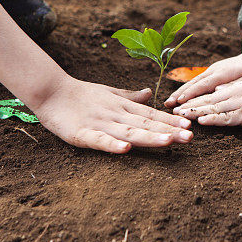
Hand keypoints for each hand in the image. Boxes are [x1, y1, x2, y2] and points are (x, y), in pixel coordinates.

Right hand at [31, 76, 192, 152]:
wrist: (51, 91)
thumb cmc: (81, 94)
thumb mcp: (109, 92)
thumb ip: (130, 96)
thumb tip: (149, 94)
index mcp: (122, 106)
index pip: (151, 114)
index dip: (170, 121)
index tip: (189, 126)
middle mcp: (116, 114)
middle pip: (145, 124)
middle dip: (168, 131)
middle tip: (190, 137)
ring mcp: (100, 124)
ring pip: (128, 132)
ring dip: (149, 137)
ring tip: (168, 141)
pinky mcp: (82, 134)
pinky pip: (99, 140)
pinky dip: (112, 144)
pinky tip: (125, 150)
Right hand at [165, 42, 241, 107]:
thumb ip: (237, 84)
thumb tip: (219, 90)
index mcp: (224, 72)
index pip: (204, 84)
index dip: (191, 93)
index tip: (180, 101)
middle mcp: (215, 70)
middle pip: (194, 83)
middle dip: (180, 94)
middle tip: (168, 104)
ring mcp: (213, 70)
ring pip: (193, 82)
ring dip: (180, 92)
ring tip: (169, 102)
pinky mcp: (213, 72)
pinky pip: (197, 81)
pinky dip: (187, 89)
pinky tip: (179, 96)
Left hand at [172, 68, 241, 126]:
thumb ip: (233, 90)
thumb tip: (218, 91)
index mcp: (235, 88)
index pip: (209, 94)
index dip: (193, 99)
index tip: (179, 103)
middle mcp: (235, 94)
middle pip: (207, 100)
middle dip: (189, 105)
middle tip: (172, 109)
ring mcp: (241, 104)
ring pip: (214, 108)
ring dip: (196, 112)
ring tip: (181, 116)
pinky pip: (227, 118)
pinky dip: (213, 119)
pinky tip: (202, 121)